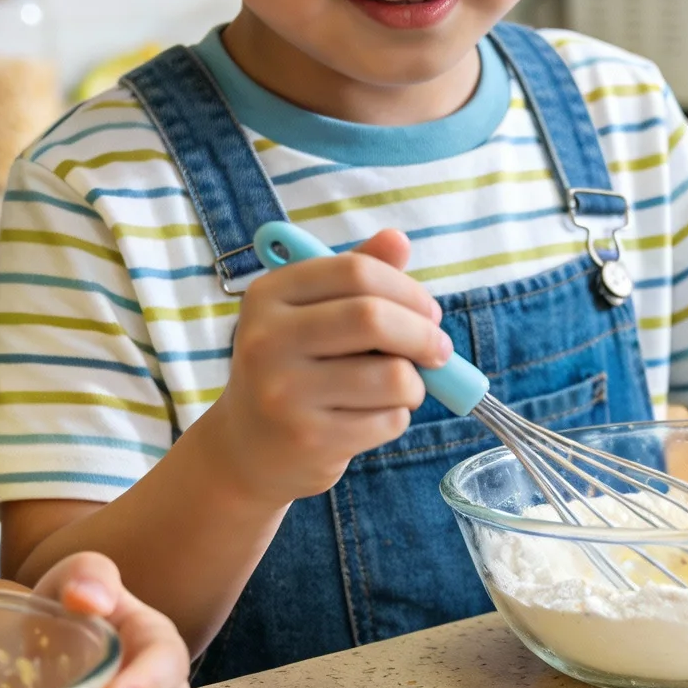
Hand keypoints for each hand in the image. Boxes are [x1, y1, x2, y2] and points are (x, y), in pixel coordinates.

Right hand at [202, 228, 448, 502]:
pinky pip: (388, 420)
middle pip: (373, 318)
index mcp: (269, 295)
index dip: (407, 290)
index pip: (356, 271)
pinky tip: (375, 416)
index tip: (429, 312)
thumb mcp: (310, 314)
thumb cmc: (294, 368)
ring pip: (392, 375)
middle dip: (423, 334)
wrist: (248, 448)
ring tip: (403, 388)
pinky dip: (398, 417)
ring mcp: (284, 393)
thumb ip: (355, 275)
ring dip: (415, 383)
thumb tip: (399, 240)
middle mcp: (267, 340)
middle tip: (439, 350)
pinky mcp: (309, 439)